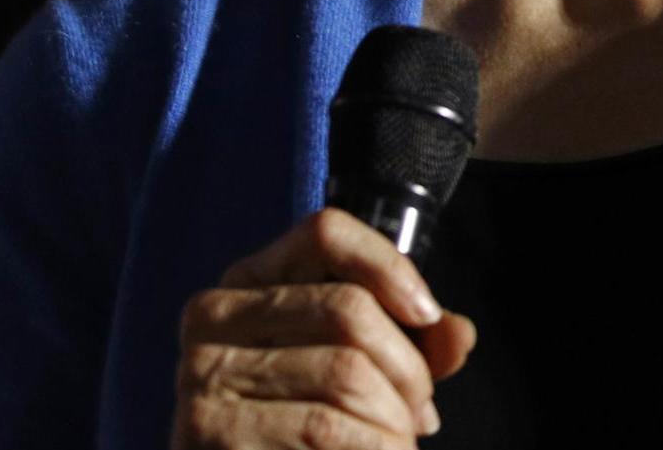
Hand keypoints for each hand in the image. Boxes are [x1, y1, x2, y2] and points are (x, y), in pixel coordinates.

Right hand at [172, 208, 476, 447]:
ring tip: (400, 441)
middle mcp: (213, 317)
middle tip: (421, 409)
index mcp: (248, 282)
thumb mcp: (355, 367)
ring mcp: (204, 375)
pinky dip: (376, 447)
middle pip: (348, 307)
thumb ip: (411, 343)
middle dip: (408, 366)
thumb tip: (458, 335)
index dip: (388, 264)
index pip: (325, 233)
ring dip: (395, 418)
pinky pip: (324, 426)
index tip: (428, 313)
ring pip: (346, 372)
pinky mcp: (210, 431)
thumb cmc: (297, 426)